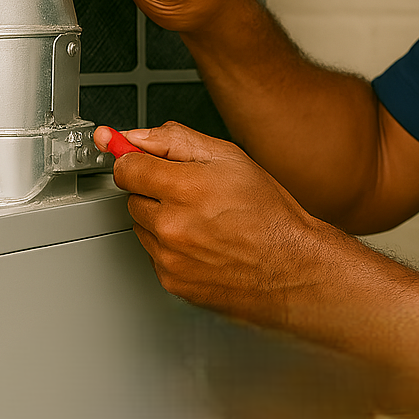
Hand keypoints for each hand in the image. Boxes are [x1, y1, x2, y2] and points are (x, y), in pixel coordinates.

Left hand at [94, 120, 322, 325]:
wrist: (291, 265)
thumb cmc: (269, 213)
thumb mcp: (231, 158)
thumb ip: (176, 141)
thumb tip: (135, 137)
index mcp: (185, 188)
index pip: (127, 167)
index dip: (136, 160)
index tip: (138, 158)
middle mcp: (171, 226)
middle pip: (133, 197)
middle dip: (156, 190)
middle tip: (193, 192)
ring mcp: (169, 257)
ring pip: (143, 227)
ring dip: (162, 219)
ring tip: (203, 219)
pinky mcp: (172, 281)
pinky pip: (155, 255)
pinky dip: (171, 247)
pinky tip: (203, 242)